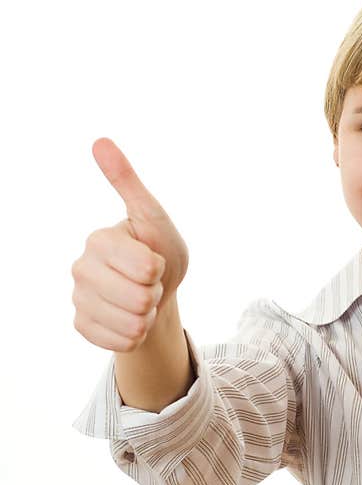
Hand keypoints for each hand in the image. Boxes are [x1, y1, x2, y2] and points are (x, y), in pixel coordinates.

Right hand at [71, 138, 189, 351]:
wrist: (159, 288)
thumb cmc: (159, 248)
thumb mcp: (153, 216)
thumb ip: (128, 183)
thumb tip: (100, 142)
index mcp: (99, 240)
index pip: (147, 269)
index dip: (160, 269)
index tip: (154, 260)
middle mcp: (80, 268)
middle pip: (139, 300)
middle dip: (155, 294)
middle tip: (149, 282)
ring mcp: (79, 299)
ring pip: (132, 324)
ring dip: (147, 316)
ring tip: (142, 299)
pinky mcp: (82, 326)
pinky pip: (121, 342)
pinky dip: (136, 335)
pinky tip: (131, 318)